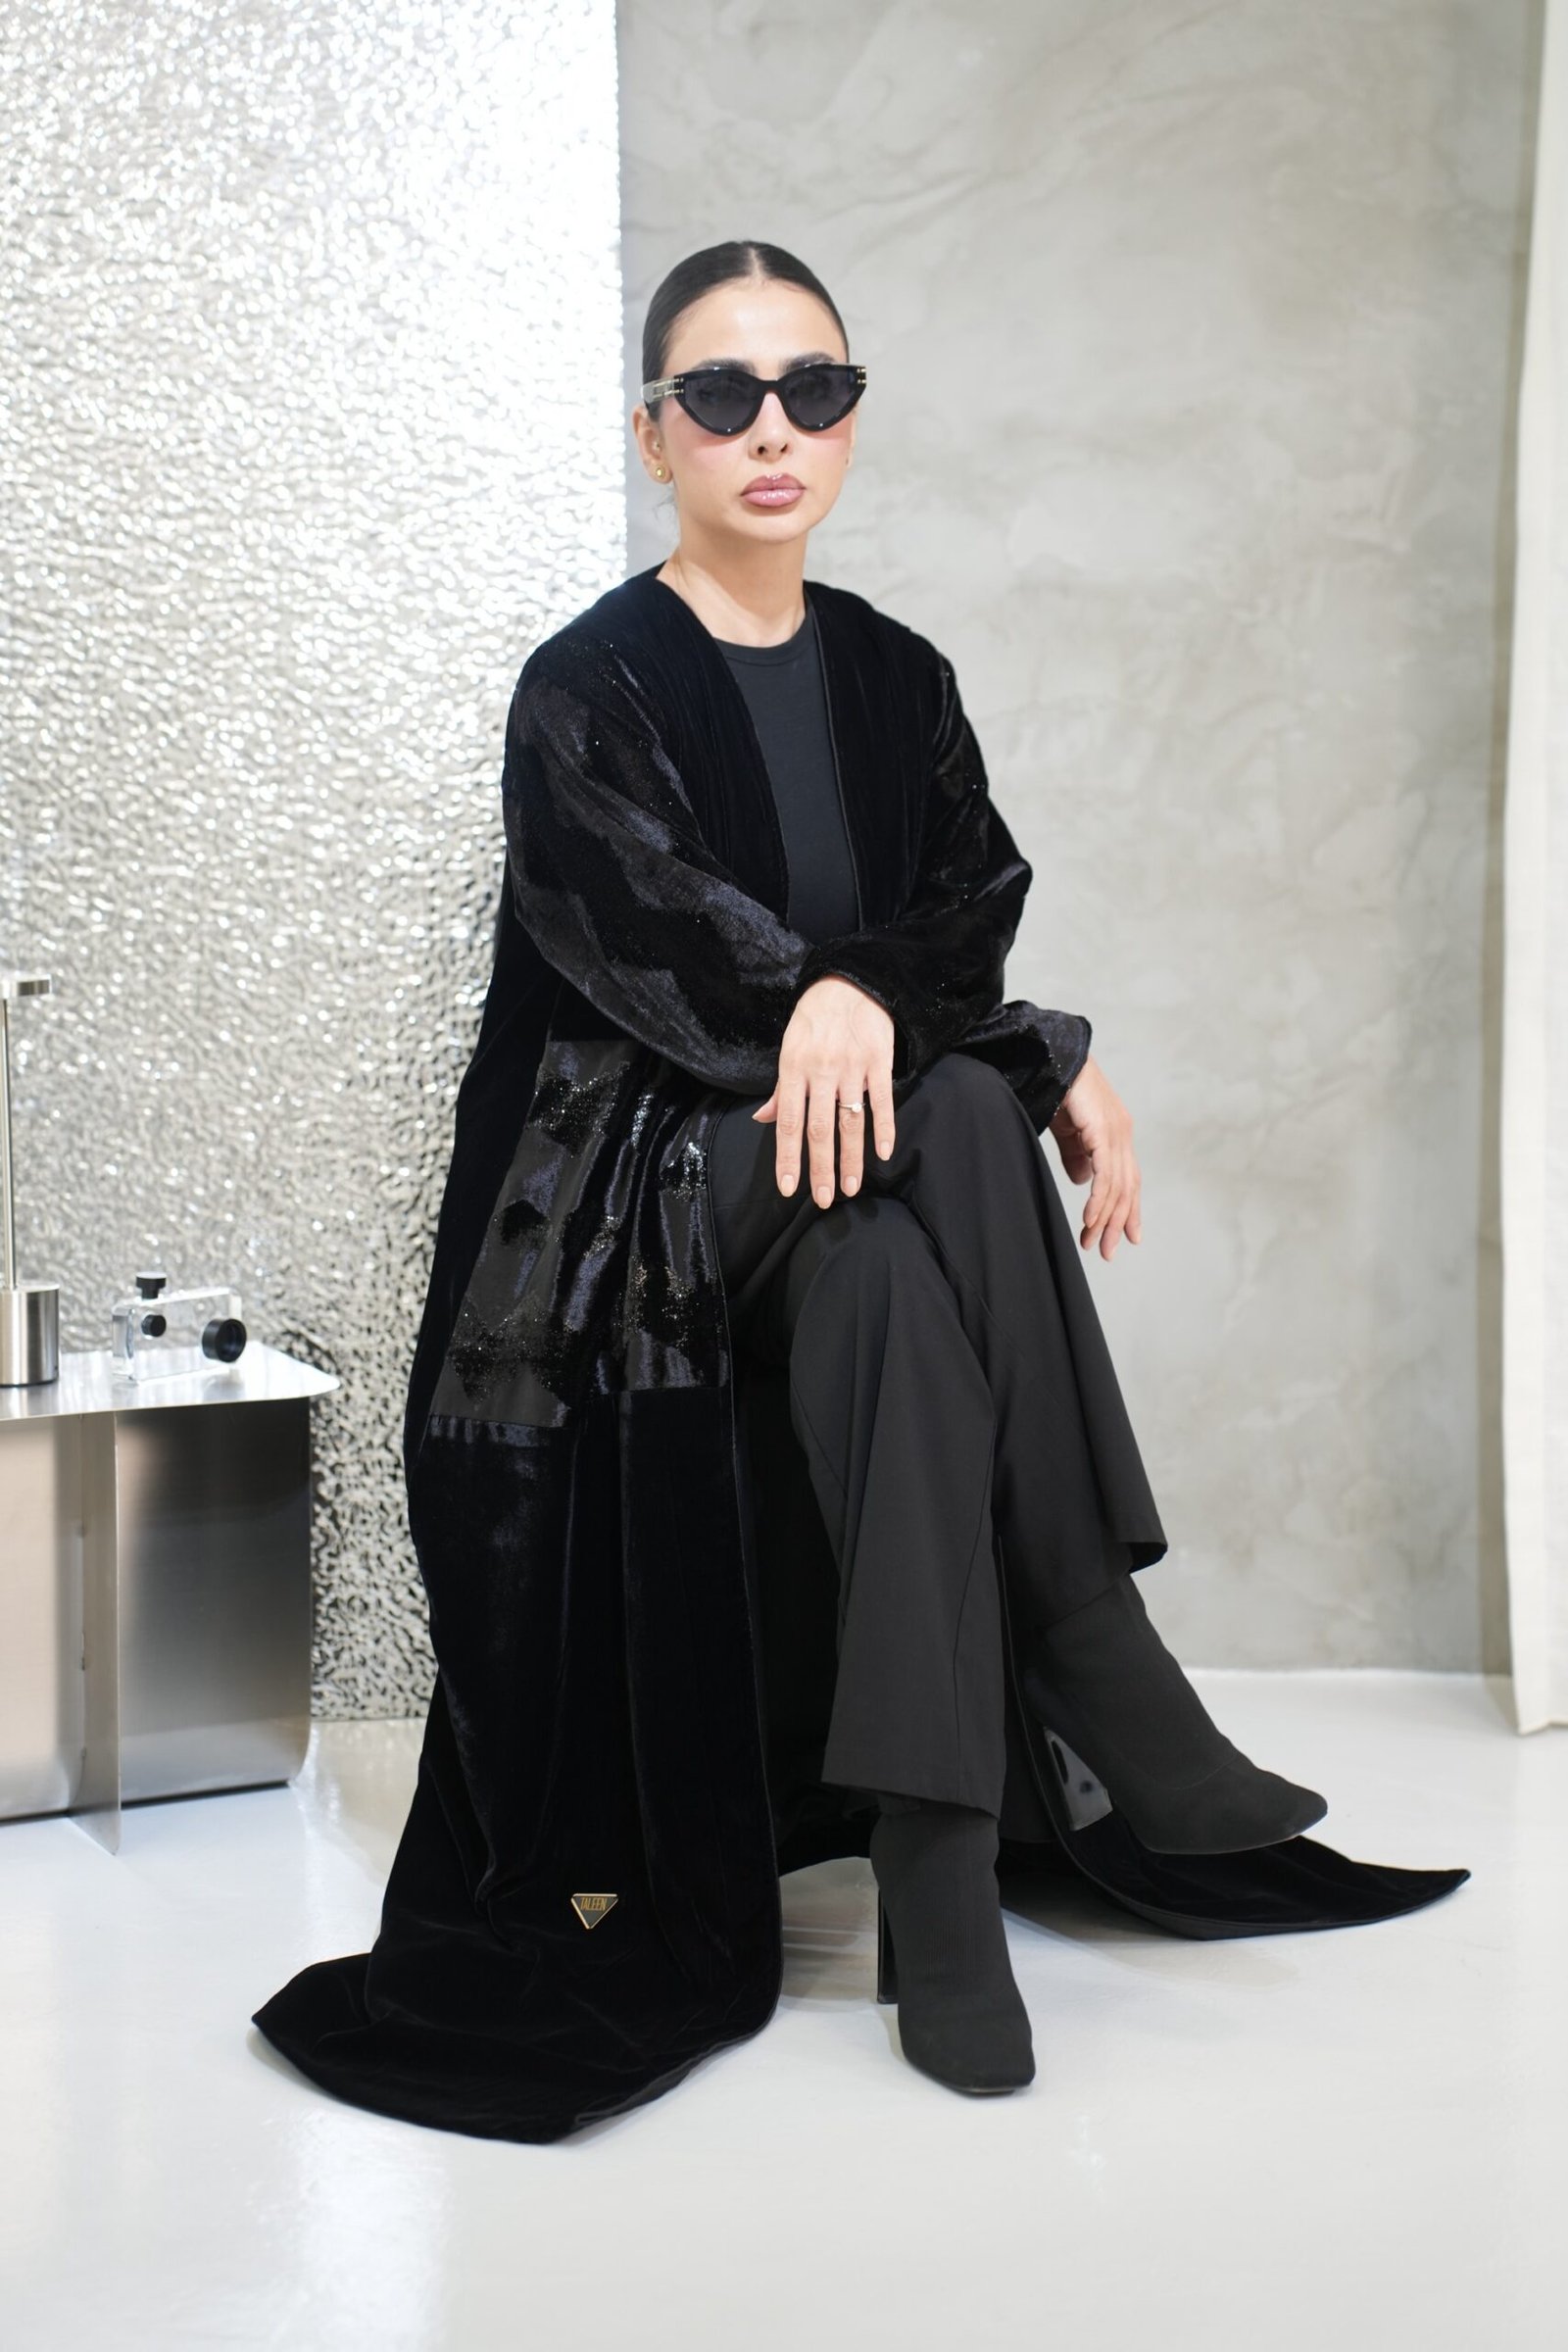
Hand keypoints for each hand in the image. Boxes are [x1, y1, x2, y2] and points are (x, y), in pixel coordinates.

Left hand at [749, 976, 896, 1205]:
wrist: (850, 981)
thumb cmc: (814, 1018)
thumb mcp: (789, 1047)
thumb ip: (781, 1089)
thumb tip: (763, 1120)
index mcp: (793, 1068)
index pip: (790, 1122)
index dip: (788, 1158)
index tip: (789, 1188)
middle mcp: (821, 1071)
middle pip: (820, 1129)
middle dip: (820, 1168)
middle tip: (824, 1199)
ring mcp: (852, 1067)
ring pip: (851, 1121)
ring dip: (852, 1158)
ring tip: (851, 1188)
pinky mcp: (879, 1061)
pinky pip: (882, 1100)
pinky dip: (884, 1128)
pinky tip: (884, 1153)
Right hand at [1048, 1054, 1141, 1259]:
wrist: (1054, 1059)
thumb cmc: (1060, 1090)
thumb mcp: (1068, 1131)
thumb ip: (1076, 1155)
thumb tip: (1082, 1181)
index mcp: (1117, 1134)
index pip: (1128, 1180)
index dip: (1129, 1210)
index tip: (1127, 1237)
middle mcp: (1123, 1134)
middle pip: (1127, 1189)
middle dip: (1117, 1222)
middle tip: (1107, 1251)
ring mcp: (1116, 1132)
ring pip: (1116, 1187)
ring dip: (1104, 1218)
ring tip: (1093, 1241)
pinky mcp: (1103, 1131)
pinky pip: (1104, 1175)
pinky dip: (1098, 1200)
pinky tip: (1090, 1220)